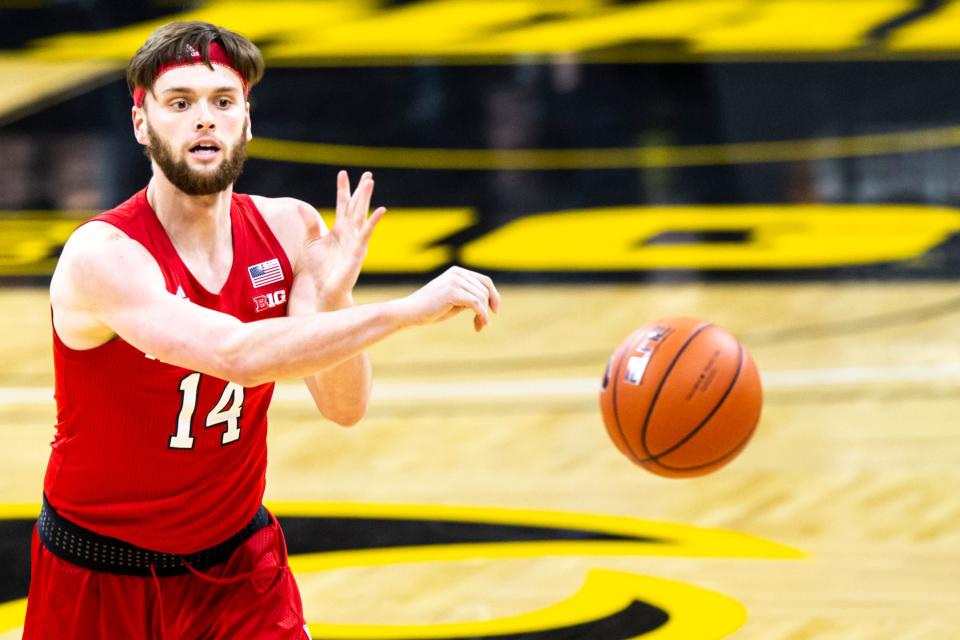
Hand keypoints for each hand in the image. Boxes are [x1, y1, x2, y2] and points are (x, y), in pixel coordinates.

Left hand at [296, 170, 385, 305]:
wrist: (327, 289)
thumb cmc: (321, 268)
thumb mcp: (311, 242)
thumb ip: (309, 224)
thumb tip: (301, 205)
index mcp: (339, 229)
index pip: (342, 205)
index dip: (343, 189)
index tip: (343, 173)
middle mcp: (350, 232)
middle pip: (356, 206)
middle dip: (361, 190)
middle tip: (368, 174)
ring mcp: (356, 240)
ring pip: (362, 214)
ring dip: (366, 198)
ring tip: (370, 182)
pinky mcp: (359, 250)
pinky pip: (367, 233)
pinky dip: (373, 222)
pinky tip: (381, 210)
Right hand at [400, 266, 500, 331]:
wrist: (408, 312)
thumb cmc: (429, 310)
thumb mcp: (454, 302)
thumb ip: (469, 298)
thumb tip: (489, 303)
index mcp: (457, 272)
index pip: (485, 281)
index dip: (493, 296)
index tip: (494, 311)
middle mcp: (457, 273)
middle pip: (485, 290)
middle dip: (488, 308)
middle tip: (482, 325)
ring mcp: (454, 281)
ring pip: (482, 298)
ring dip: (483, 314)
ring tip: (478, 326)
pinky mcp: (452, 292)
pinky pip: (476, 304)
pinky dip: (482, 315)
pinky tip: (481, 325)